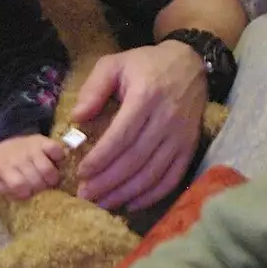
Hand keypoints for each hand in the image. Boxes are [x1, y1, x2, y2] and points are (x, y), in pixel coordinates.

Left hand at [0, 135, 63, 200]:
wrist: (7, 147)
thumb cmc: (6, 169)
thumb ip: (7, 191)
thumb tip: (24, 196)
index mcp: (3, 168)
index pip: (18, 184)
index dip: (27, 192)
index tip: (30, 193)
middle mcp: (17, 157)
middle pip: (35, 179)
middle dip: (41, 188)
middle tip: (42, 187)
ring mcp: (30, 148)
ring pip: (47, 169)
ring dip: (52, 178)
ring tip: (49, 179)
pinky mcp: (42, 141)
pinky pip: (55, 149)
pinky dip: (59, 157)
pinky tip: (56, 163)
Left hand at [72, 41, 205, 210]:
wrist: (190, 64)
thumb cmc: (146, 65)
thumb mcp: (115, 63)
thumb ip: (93, 88)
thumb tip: (76, 118)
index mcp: (146, 96)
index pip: (121, 136)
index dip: (101, 158)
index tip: (81, 171)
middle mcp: (167, 119)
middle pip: (135, 160)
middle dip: (108, 181)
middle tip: (85, 194)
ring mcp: (181, 137)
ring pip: (152, 174)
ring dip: (125, 193)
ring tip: (102, 202)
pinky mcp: (190, 148)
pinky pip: (172, 179)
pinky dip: (151, 196)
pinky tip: (131, 204)